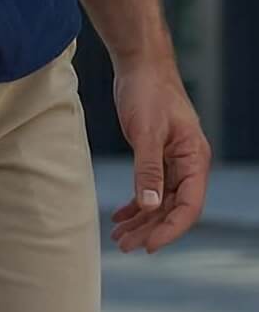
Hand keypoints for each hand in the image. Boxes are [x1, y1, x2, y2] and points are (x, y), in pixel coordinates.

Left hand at [110, 52, 210, 253]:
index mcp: (194, 159)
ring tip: (118, 236)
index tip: (148, 246)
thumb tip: (149, 205)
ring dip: (141, 219)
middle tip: (125, 245)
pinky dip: (137, 201)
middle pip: (173, 207)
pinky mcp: (156, 154)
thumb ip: (148, 169)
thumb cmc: (147, 92)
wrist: (139, 65)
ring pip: (160, 199)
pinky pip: (150, 186)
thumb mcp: (145, 131)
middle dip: (150, 229)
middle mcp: (188, 164)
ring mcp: (173, 160)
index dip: (169, 229)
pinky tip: (121, 214)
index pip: (188, 207)